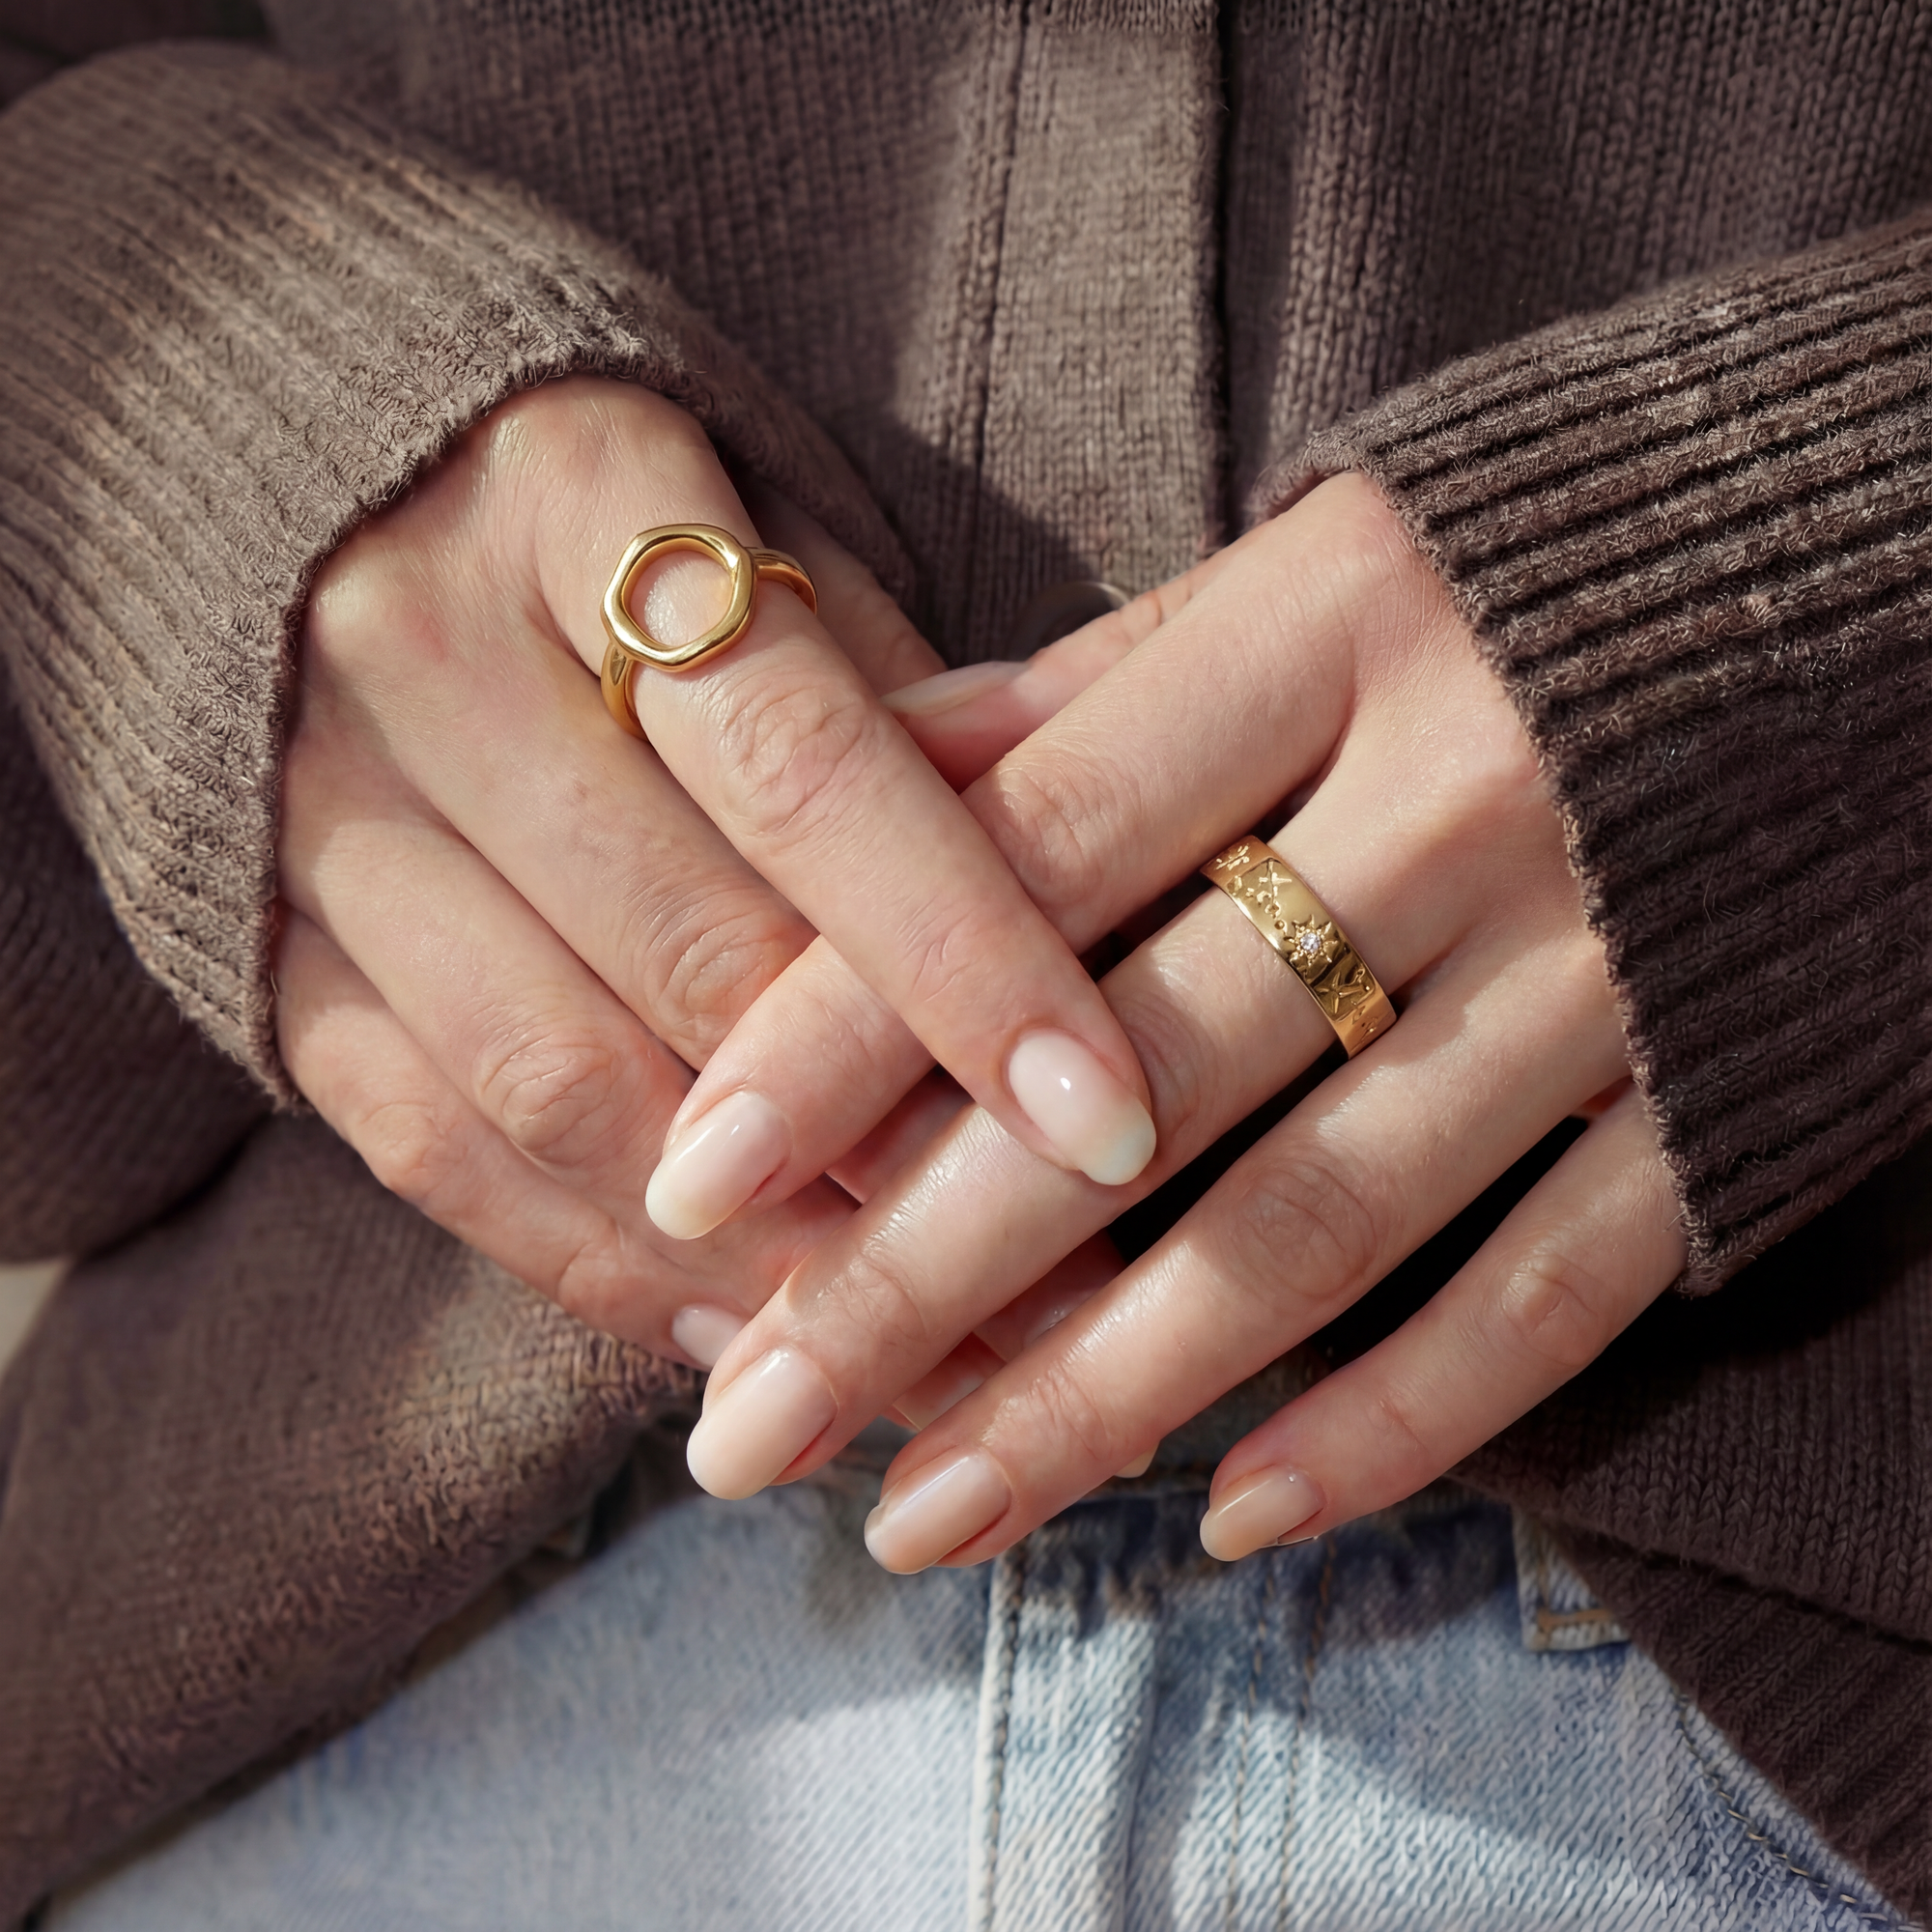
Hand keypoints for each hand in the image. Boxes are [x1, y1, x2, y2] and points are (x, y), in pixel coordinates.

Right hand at [275, 375, 1151, 1357]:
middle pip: (681, 954)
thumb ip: (912, 706)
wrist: (287, 462)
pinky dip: (591, 1261)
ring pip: (550, 1086)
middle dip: (885, 1156)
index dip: (967, 959)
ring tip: (924, 1355)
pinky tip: (731, 1334)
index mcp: (577, 496)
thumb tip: (1075, 914)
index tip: (1111, 1120)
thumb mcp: (778, 529)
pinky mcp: (260, 948)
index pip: (808, 768)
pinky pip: (427, 1144)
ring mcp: (312, 813)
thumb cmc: (614, 511)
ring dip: (753, 1256)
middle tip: (1062, 1284)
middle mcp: (416, 651)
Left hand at [669, 473, 1686, 1558]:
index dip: (847, 1023)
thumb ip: (1099, 691)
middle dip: (917, 1273)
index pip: (1034, 850)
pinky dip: (1393, 1418)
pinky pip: (1550, 1289)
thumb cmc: (1543, 565)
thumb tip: (875, 782)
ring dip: (1105, 1394)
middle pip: (1141, 1075)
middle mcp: (1468, 791)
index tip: (685, 1179)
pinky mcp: (1723, 1088)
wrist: (1895, 557)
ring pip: (1319, 1219)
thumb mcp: (1316, 566)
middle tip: (739, 1429)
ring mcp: (1610, 959)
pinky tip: (1234, 1519)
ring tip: (925, 1516)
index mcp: (1337, 622)